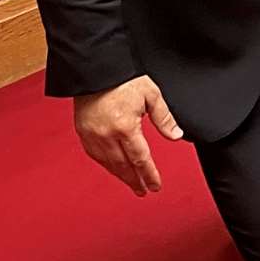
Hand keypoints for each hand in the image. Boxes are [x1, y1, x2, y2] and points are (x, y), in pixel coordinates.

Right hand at [73, 74, 183, 196]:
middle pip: (123, 166)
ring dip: (121, 176)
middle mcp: (106, 135)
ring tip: (132, 183)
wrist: (96, 69)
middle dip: (135, 181)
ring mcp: (92, 135)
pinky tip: (113, 167)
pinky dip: (106, 164)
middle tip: (144, 191)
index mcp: (125, 127)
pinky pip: (95, 155)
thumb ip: (164, 118)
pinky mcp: (83, 132)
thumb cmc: (124, 78)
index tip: (155, 186)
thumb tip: (176, 135)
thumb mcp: (151, 94)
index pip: (140, 159)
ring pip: (108, 164)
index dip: (149, 175)